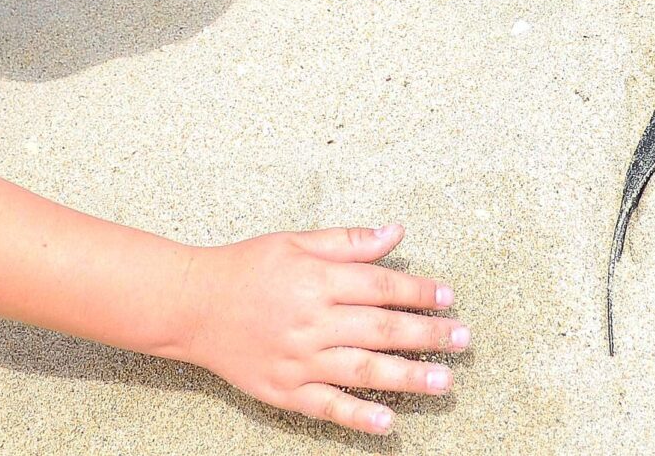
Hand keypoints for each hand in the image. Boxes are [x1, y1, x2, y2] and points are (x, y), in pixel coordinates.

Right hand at [160, 223, 465, 436]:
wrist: (191, 306)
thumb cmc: (247, 267)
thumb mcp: (295, 242)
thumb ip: (348, 242)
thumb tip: (395, 232)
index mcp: (317, 280)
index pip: (381, 286)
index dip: (419, 291)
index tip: (449, 297)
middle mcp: (312, 321)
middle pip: (381, 329)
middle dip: (427, 334)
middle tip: (463, 339)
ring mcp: (299, 360)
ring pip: (363, 370)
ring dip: (408, 377)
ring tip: (445, 382)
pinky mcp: (284, 390)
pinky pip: (327, 407)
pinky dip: (358, 417)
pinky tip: (388, 422)